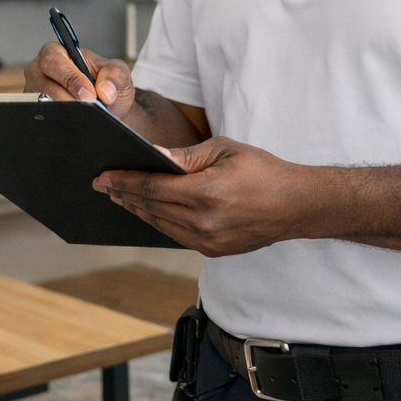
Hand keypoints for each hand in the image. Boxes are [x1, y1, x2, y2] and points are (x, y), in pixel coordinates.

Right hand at [24, 41, 136, 115]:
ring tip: (83, 116)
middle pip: (44, 84)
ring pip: (41, 103)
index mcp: (57, 52)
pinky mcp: (35, 110)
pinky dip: (58, 121)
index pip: (54, 61)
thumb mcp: (119, 74)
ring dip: (63, 112)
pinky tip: (73, 123)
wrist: (108, 109)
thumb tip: (104, 89)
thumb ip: (115, 75)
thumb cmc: (106, 86)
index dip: (71, 79)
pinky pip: (41, 117)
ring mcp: (34, 92)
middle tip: (87, 107)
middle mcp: (40, 70)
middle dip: (67, 98)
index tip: (89, 95)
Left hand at [94, 136, 316, 256]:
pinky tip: (148, 211)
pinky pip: (175, 235)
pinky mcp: (213, 250)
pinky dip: (158, 221)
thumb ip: (187, 156)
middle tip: (102, 185)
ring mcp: (208, 240)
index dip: (124, 181)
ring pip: (160, 224)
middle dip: (123, 195)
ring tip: (120, 197)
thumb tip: (153, 156)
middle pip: (150, 208)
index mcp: (206, 193)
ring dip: (137, 210)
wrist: (297, 205)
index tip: (104, 176)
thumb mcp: (225, 150)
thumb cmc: (263, 171)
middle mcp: (204, 221)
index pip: (152, 188)